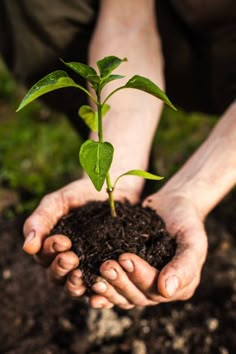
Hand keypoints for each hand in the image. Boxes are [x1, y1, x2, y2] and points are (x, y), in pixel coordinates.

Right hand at [23, 177, 139, 303]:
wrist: (114, 191)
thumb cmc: (82, 195)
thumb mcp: (58, 202)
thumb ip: (41, 220)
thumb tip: (28, 248)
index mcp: (51, 246)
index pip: (44, 257)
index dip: (50, 251)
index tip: (63, 241)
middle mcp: (67, 261)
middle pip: (56, 275)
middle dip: (61, 268)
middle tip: (71, 258)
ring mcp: (87, 269)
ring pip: (74, 286)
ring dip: (74, 284)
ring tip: (80, 276)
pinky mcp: (107, 273)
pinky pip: (99, 289)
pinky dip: (97, 292)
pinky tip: (100, 288)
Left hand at [89, 190, 207, 307]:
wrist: (173, 206)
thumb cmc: (186, 222)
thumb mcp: (193, 240)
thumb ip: (185, 265)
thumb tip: (166, 291)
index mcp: (179, 287)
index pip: (157, 289)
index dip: (139, 276)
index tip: (124, 257)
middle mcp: (160, 291)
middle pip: (137, 296)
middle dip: (119, 281)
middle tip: (105, 265)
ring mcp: (142, 284)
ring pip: (123, 295)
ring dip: (107, 286)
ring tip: (91, 272)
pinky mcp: (128, 275)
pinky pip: (114, 285)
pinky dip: (100, 286)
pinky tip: (85, 280)